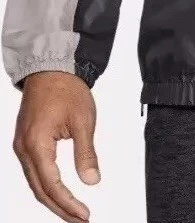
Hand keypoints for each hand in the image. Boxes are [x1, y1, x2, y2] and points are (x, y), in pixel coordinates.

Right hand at [13, 71, 99, 221]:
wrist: (51, 67)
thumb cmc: (66, 88)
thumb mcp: (83, 121)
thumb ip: (86, 154)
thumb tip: (92, 181)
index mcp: (36, 144)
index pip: (51, 185)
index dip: (68, 204)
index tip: (84, 215)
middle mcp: (24, 149)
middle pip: (40, 190)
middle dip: (60, 208)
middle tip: (80, 219)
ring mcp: (22, 145)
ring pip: (35, 182)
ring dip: (53, 199)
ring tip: (72, 211)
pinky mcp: (26, 141)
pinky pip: (33, 171)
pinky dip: (46, 185)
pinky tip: (59, 192)